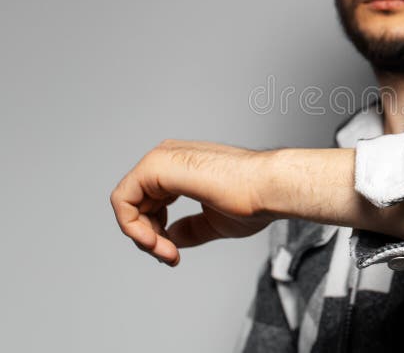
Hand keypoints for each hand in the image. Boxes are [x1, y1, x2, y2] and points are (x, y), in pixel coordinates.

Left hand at [110, 139, 274, 266]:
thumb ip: (188, 228)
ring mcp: (161, 159)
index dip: (156, 233)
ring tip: (167, 252)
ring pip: (126, 204)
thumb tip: (170, 239)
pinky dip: (133, 227)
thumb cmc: (254, 200)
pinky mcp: (156, 166)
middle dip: (148, 237)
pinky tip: (156, 242)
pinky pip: (122, 201)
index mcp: (181, 167)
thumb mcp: (212, 222)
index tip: (174, 255)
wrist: (269, 188)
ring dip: (142, 236)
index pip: (150, 203)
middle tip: (170, 256)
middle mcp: (168, 158)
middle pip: (136, 204)